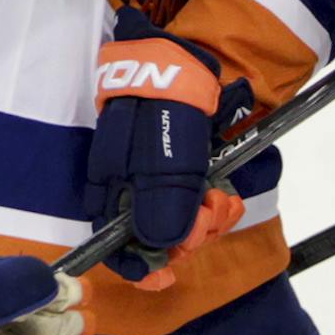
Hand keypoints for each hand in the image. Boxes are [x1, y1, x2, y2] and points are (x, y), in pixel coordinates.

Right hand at [86, 8, 247, 288]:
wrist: (191, 58)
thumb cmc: (170, 105)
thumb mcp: (167, 156)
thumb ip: (162, 201)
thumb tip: (160, 248)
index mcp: (109, 185)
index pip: (112, 241)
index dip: (138, 265)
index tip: (166, 276)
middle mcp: (129, 187)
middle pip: (152, 236)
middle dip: (186, 234)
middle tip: (212, 212)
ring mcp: (157, 178)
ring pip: (180, 221)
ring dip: (206, 216)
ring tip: (222, 196)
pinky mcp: (184, 170)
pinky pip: (197, 201)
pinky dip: (214, 200)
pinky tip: (225, 190)